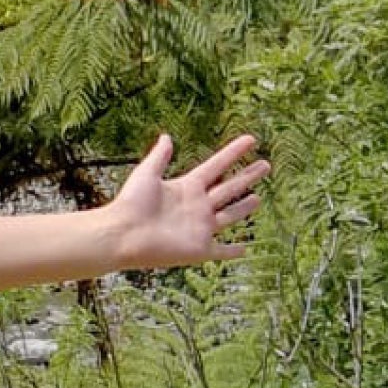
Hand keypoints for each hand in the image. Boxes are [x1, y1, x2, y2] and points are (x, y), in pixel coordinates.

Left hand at [104, 133, 268, 269]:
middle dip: (247, 176)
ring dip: (244, 208)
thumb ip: (159, 157)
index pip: (217, 166)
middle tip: (266, 165)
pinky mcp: (199, 249)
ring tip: (258, 199)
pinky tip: (244, 248)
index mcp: (186, 187)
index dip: (233, 153)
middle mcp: (197, 206)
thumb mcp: (146, 175)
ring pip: (230, 215)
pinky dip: (232, 250)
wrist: (122, 236)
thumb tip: (166, 136)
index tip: (251, 140)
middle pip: (229, 188)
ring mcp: (200, 228)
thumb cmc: (130, 204)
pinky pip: (221, 250)